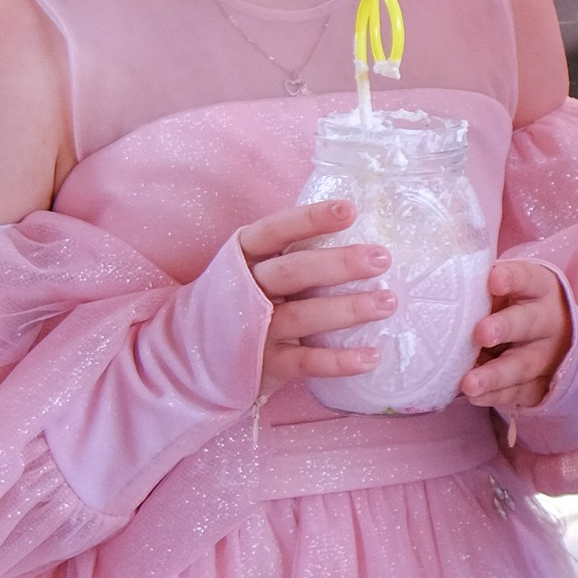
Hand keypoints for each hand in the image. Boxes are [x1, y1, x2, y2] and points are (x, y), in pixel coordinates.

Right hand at [239, 197, 391, 396]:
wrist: (189, 354)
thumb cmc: (238, 300)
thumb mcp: (249, 270)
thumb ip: (287, 253)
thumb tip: (353, 226)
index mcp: (242, 258)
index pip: (274, 231)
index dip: (310, 219)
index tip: (349, 211)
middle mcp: (247, 292)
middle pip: (293, 272)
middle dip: (339, 264)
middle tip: (381, 258)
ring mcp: (254, 331)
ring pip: (304, 316)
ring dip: (347, 309)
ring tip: (388, 302)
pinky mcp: (265, 366)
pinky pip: (306, 363)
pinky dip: (339, 361)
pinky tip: (371, 356)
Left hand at [462, 253, 570, 411]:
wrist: (550, 338)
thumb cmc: (513, 306)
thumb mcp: (506, 291)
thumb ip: (481, 289)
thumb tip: (436, 287)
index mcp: (540, 289)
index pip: (528, 279)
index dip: (513, 278)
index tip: (494, 280)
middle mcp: (548, 322)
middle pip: (528, 323)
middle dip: (505, 327)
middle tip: (481, 333)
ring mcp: (545, 356)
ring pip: (522, 365)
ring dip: (495, 375)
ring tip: (469, 383)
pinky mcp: (538, 384)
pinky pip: (517, 392)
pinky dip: (495, 395)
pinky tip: (474, 396)